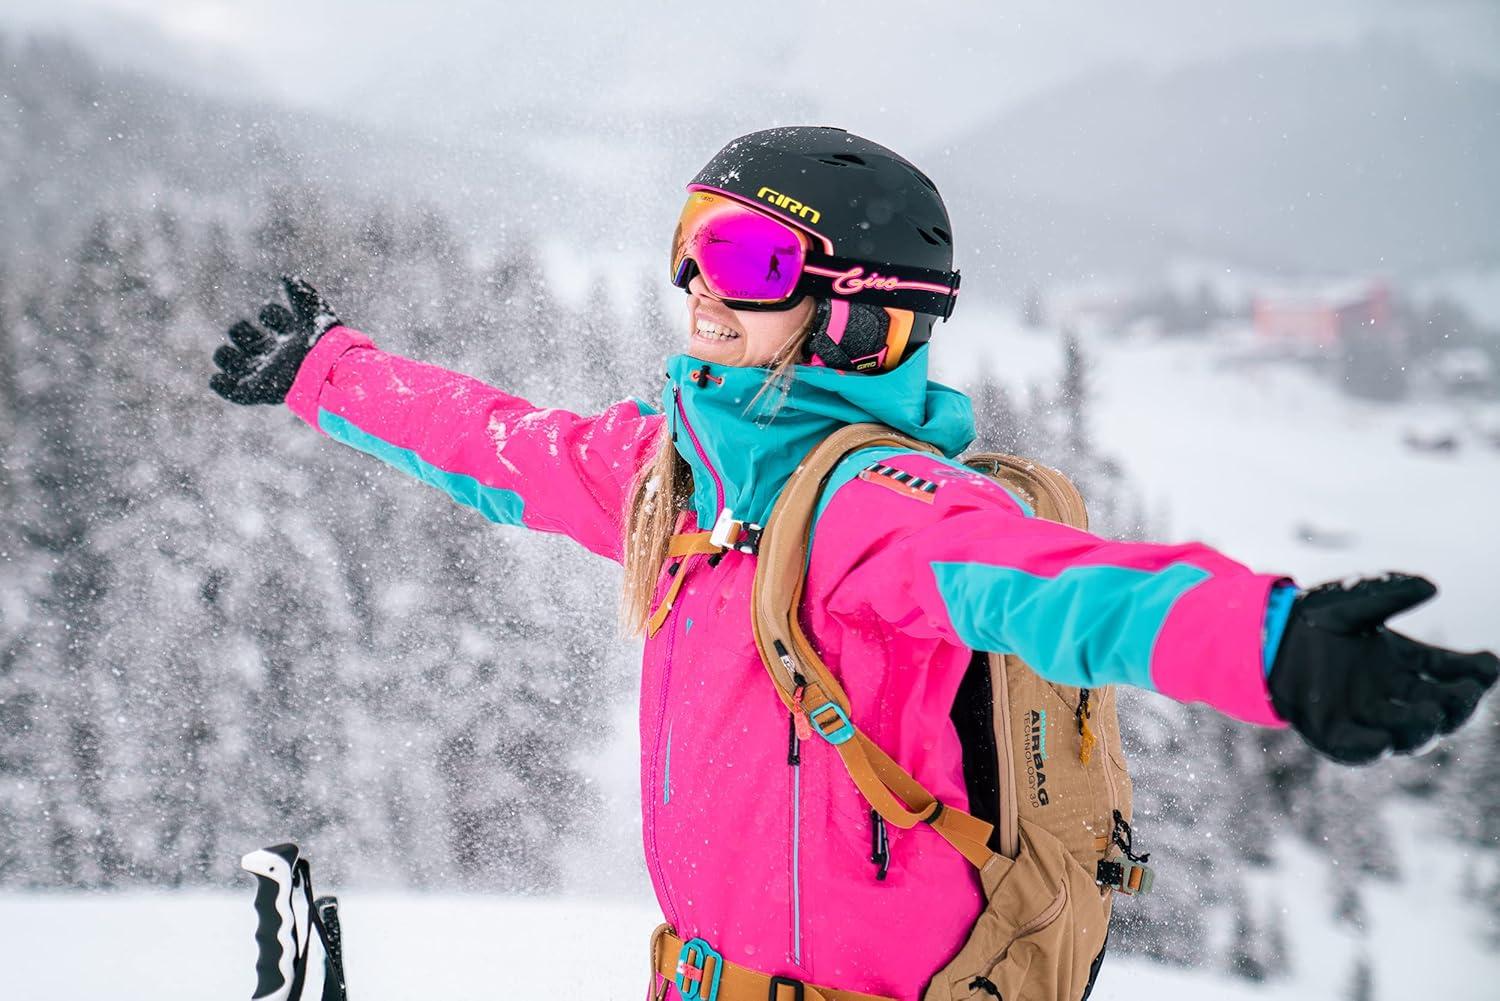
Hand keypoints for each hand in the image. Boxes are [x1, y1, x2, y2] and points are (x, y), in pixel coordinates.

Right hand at [210, 276, 341, 404]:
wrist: (324, 369)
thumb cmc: (322, 342)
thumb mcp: (313, 311)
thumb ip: (299, 293)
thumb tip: (284, 277)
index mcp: (293, 336)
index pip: (273, 320)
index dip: (272, 314)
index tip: (275, 318)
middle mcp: (278, 355)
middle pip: (249, 340)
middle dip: (239, 331)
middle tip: (247, 331)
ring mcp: (268, 374)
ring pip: (236, 365)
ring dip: (225, 357)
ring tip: (227, 352)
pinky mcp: (260, 391)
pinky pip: (235, 392)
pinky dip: (222, 386)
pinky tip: (218, 378)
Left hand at [1268, 574, 1497, 763]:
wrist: (1261, 635)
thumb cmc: (1312, 618)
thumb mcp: (1353, 601)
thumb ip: (1389, 593)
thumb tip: (1431, 586)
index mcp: (1402, 663)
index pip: (1449, 671)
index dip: (1474, 672)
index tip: (1489, 664)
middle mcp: (1390, 694)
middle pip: (1437, 708)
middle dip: (1458, 703)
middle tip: (1468, 692)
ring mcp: (1362, 716)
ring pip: (1405, 733)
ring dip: (1422, 727)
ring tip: (1431, 714)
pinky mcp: (1330, 732)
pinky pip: (1356, 749)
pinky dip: (1371, 748)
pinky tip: (1382, 742)